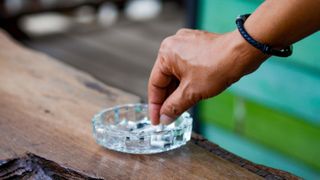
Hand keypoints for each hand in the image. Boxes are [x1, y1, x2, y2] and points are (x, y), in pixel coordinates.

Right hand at [148, 29, 267, 124]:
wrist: (243, 52)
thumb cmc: (217, 67)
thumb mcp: (191, 92)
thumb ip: (174, 106)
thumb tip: (164, 118)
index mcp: (166, 53)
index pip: (155, 84)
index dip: (155, 105)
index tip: (156, 120)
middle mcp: (173, 45)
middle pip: (165, 79)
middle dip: (168, 99)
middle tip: (168, 118)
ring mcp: (186, 44)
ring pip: (177, 74)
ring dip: (178, 92)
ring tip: (180, 109)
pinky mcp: (198, 46)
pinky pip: (186, 68)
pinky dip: (187, 82)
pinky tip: (190, 95)